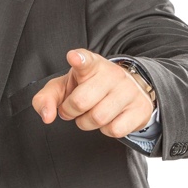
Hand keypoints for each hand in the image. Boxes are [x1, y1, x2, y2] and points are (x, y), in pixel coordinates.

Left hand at [32, 49, 154, 138]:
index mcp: (91, 65)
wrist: (126, 92)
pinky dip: (105, 130)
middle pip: (81, 101)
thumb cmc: (87, 88)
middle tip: (72, 109)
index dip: (79, 60)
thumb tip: (47, 117)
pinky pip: (115, 129)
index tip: (74, 58)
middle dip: (70, 111)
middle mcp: (112, 74)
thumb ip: (46, 99)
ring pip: (98, 118)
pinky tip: (108, 119)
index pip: (86, 60)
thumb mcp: (64, 88)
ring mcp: (129, 90)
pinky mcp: (141, 108)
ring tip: (90, 113)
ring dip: (87, 122)